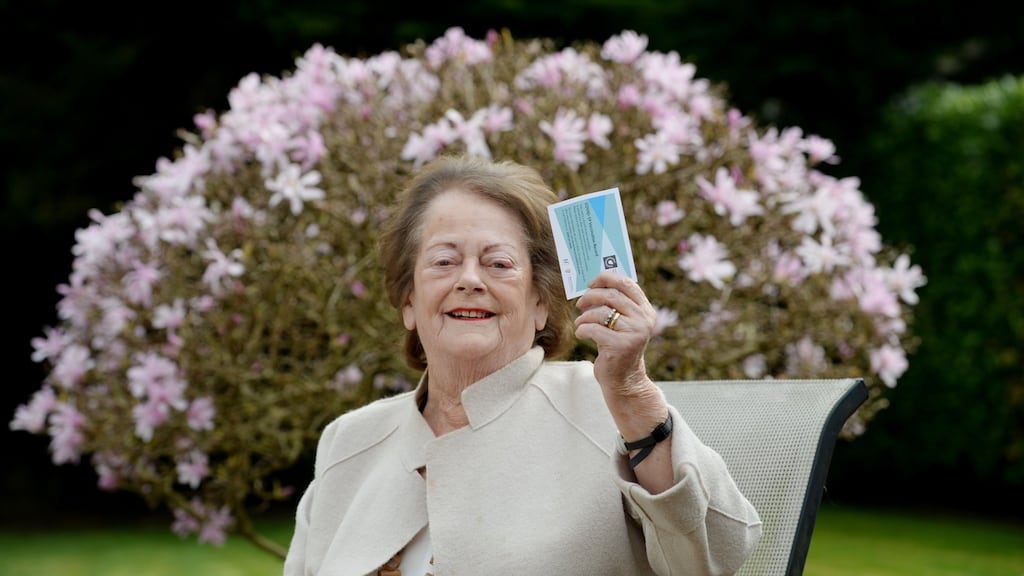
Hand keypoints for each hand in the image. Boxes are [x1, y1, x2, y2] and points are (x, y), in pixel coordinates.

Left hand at [573, 270, 657, 396]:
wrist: (623, 379)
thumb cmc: (616, 346)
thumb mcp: (620, 323)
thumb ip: (614, 305)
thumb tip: (591, 285)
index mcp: (646, 310)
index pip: (627, 283)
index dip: (606, 278)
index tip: (590, 283)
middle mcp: (643, 320)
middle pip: (611, 295)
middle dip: (590, 296)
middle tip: (580, 303)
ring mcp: (634, 333)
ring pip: (601, 312)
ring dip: (584, 316)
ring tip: (580, 322)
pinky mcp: (621, 346)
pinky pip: (593, 329)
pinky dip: (582, 329)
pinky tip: (581, 334)